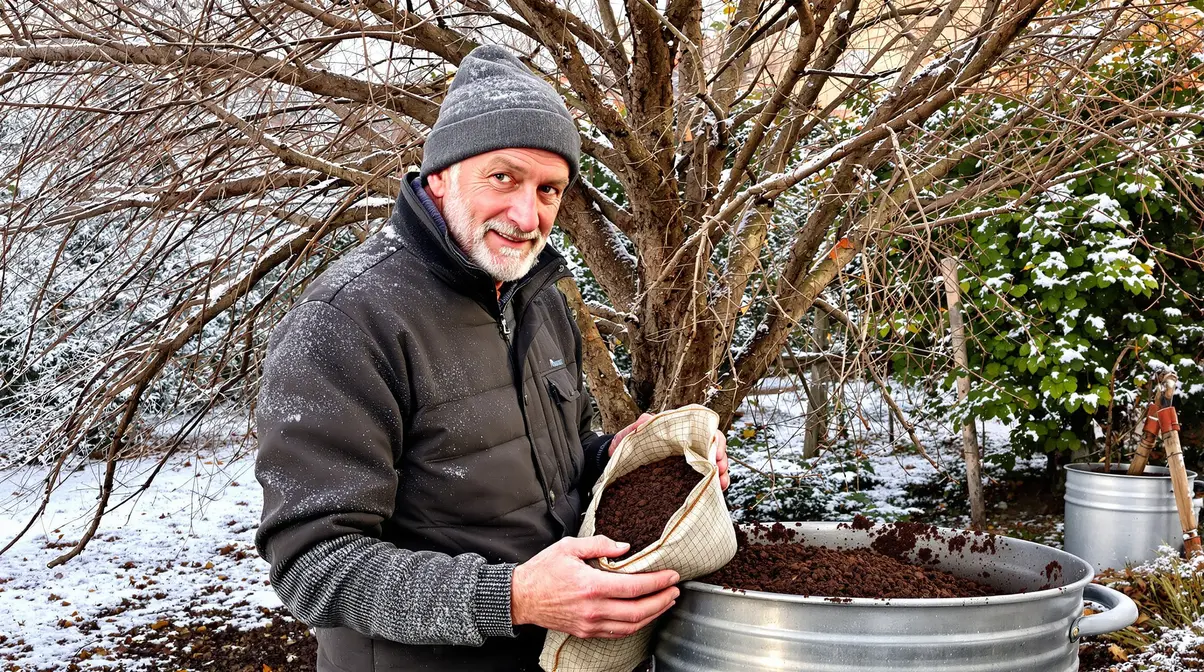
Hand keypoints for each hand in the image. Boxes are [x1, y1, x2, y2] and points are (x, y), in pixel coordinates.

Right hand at [511, 535, 679, 638]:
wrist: (521, 597)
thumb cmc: (543, 570)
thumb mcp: (569, 547)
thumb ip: (599, 544)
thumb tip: (625, 547)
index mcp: (591, 585)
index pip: (634, 586)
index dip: (658, 582)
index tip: (672, 576)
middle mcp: (593, 609)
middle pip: (638, 610)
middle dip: (662, 601)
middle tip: (675, 591)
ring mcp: (590, 624)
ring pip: (631, 625)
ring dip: (653, 615)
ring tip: (665, 603)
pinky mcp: (586, 632)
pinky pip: (617, 633)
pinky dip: (635, 625)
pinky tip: (644, 616)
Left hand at [610, 412, 729, 490]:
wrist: (617, 460)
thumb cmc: (627, 444)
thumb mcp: (631, 434)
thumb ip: (640, 426)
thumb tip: (646, 419)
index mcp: (679, 432)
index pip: (704, 431)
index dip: (715, 440)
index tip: (715, 453)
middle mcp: (687, 445)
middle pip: (713, 448)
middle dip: (721, 459)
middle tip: (721, 470)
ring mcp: (687, 462)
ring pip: (712, 465)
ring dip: (721, 474)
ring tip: (722, 484)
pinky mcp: (684, 477)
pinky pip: (703, 480)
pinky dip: (712, 485)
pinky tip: (717, 492)